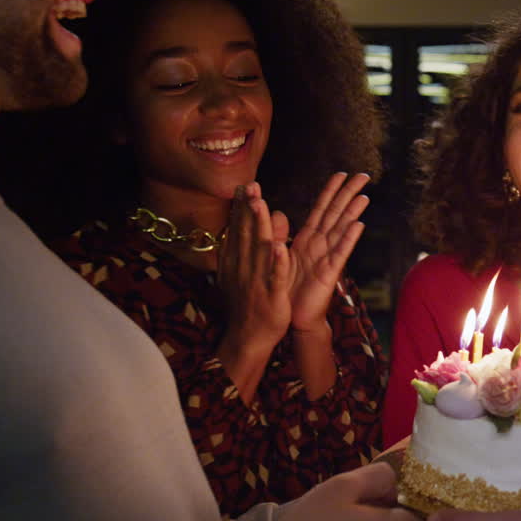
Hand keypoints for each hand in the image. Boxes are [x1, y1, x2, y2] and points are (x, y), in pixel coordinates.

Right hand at [217, 183, 292, 398]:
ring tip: (261, 205)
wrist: (249, 336)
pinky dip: (278, 262)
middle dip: (249, 208)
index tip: (244, 185)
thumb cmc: (250, 300)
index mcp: (240, 259)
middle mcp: (245, 266)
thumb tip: (261, 221)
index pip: (241, 228)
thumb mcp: (247, 270)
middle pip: (247, 232)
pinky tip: (280, 247)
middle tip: (250, 185)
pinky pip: (275, 276)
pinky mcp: (271, 294)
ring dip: (260, 227)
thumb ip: (253, 246)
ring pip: (260, 249)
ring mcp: (257, 279)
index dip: (243, 206)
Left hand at [289, 172, 370, 332]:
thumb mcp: (279, 256)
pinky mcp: (329, 273)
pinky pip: (340, 253)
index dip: (331, 191)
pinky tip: (358, 225)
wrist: (293, 317)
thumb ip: (279, 234)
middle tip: (364, 176)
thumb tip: (276, 212)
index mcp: (308, 239)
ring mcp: (327, 258)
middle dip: (349, 194)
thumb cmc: (288, 287)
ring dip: (353, 212)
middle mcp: (320, 245)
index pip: (322, 209)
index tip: (341, 173)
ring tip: (364, 196)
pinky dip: (349, 239)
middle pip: (337, 214)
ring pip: (341, 230)